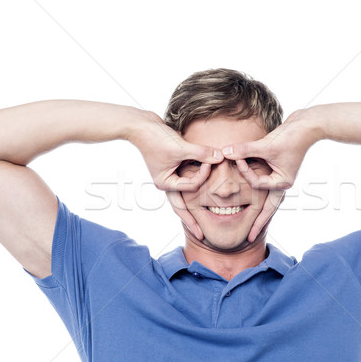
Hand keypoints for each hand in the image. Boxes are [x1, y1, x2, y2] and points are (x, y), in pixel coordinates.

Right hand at [129, 112, 222, 238]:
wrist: (140, 125)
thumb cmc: (156, 137)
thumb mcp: (180, 147)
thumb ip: (201, 153)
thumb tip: (220, 157)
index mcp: (165, 183)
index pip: (191, 186)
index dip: (203, 175)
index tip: (210, 161)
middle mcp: (166, 183)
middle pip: (181, 207)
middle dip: (191, 221)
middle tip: (202, 236)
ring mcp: (168, 176)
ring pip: (183, 196)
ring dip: (192, 206)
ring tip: (201, 223)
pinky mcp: (171, 167)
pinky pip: (184, 180)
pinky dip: (193, 184)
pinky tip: (200, 191)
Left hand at [222, 109, 320, 240]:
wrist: (309, 125)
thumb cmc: (292, 136)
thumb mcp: (267, 145)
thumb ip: (245, 150)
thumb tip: (225, 152)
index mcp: (282, 182)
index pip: (257, 185)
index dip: (245, 172)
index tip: (236, 159)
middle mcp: (282, 183)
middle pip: (269, 208)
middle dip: (258, 223)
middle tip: (249, 238)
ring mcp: (281, 178)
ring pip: (268, 199)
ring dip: (259, 210)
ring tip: (252, 227)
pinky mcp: (278, 169)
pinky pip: (265, 185)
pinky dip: (257, 189)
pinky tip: (252, 199)